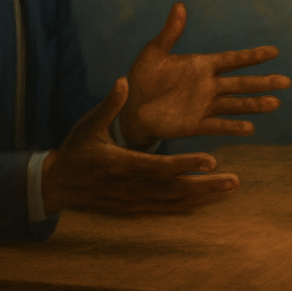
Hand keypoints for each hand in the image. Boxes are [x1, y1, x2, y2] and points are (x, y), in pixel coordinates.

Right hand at [43, 78, 238, 214]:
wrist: (56, 185)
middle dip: (206, 185)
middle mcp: (130, 187)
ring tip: (230, 189)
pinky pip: (164, 210)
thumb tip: (124, 81)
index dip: (187, 164)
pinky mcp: (132, 209)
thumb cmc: (75, 150)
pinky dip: (187, 206)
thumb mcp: (88, 125)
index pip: (160, 167)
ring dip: (203, 197)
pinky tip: (207, 202)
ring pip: (173, 202)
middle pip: (174, 189)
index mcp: (121, 164)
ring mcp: (132, 201)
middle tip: (235, 180)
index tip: (213, 160)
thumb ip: (110, 105)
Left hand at [120, 3, 289, 146]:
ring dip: (255, 104)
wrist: (130, 108)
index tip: (274, 52)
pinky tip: (249, 128)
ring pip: (236, 105)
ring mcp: (204, 106)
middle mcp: (209, 86)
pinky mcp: (196, 124)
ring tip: (276, 103)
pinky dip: (233, 127)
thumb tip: (179, 5)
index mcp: (202, 66)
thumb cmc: (142, 78)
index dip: (253, 56)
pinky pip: (218, 125)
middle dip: (263, 82)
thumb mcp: (155, 52)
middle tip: (287, 82)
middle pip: (242, 83)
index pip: (233, 60)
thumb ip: (171, 32)